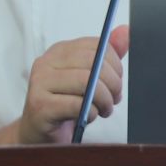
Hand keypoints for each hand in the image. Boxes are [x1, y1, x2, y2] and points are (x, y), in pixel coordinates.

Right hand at [19, 25, 129, 143]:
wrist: (39, 134)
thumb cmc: (67, 106)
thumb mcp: (90, 79)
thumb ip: (106, 56)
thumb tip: (126, 30)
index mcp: (59, 51)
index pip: (96, 45)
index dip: (115, 64)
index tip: (117, 80)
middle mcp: (46, 62)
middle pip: (93, 62)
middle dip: (112, 84)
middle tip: (114, 99)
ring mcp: (39, 83)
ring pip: (86, 82)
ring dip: (104, 100)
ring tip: (104, 110)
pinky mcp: (39, 106)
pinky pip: (77, 104)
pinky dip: (91, 113)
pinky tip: (89, 117)